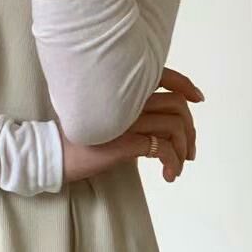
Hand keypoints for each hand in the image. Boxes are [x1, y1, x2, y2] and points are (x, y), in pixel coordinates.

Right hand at [60, 68, 203, 184]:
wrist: (54, 154)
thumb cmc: (78, 140)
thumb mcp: (107, 121)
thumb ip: (130, 118)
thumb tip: (156, 133)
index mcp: (123, 90)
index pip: (163, 76)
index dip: (185, 85)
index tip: (198, 98)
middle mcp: (128, 100)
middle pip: (177, 104)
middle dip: (190, 129)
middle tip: (189, 151)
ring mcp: (128, 119)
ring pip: (175, 125)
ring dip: (184, 149)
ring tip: (178, 165)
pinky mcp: (127, 141)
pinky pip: (164, 148)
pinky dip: (173, 162)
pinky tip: (168, 175)